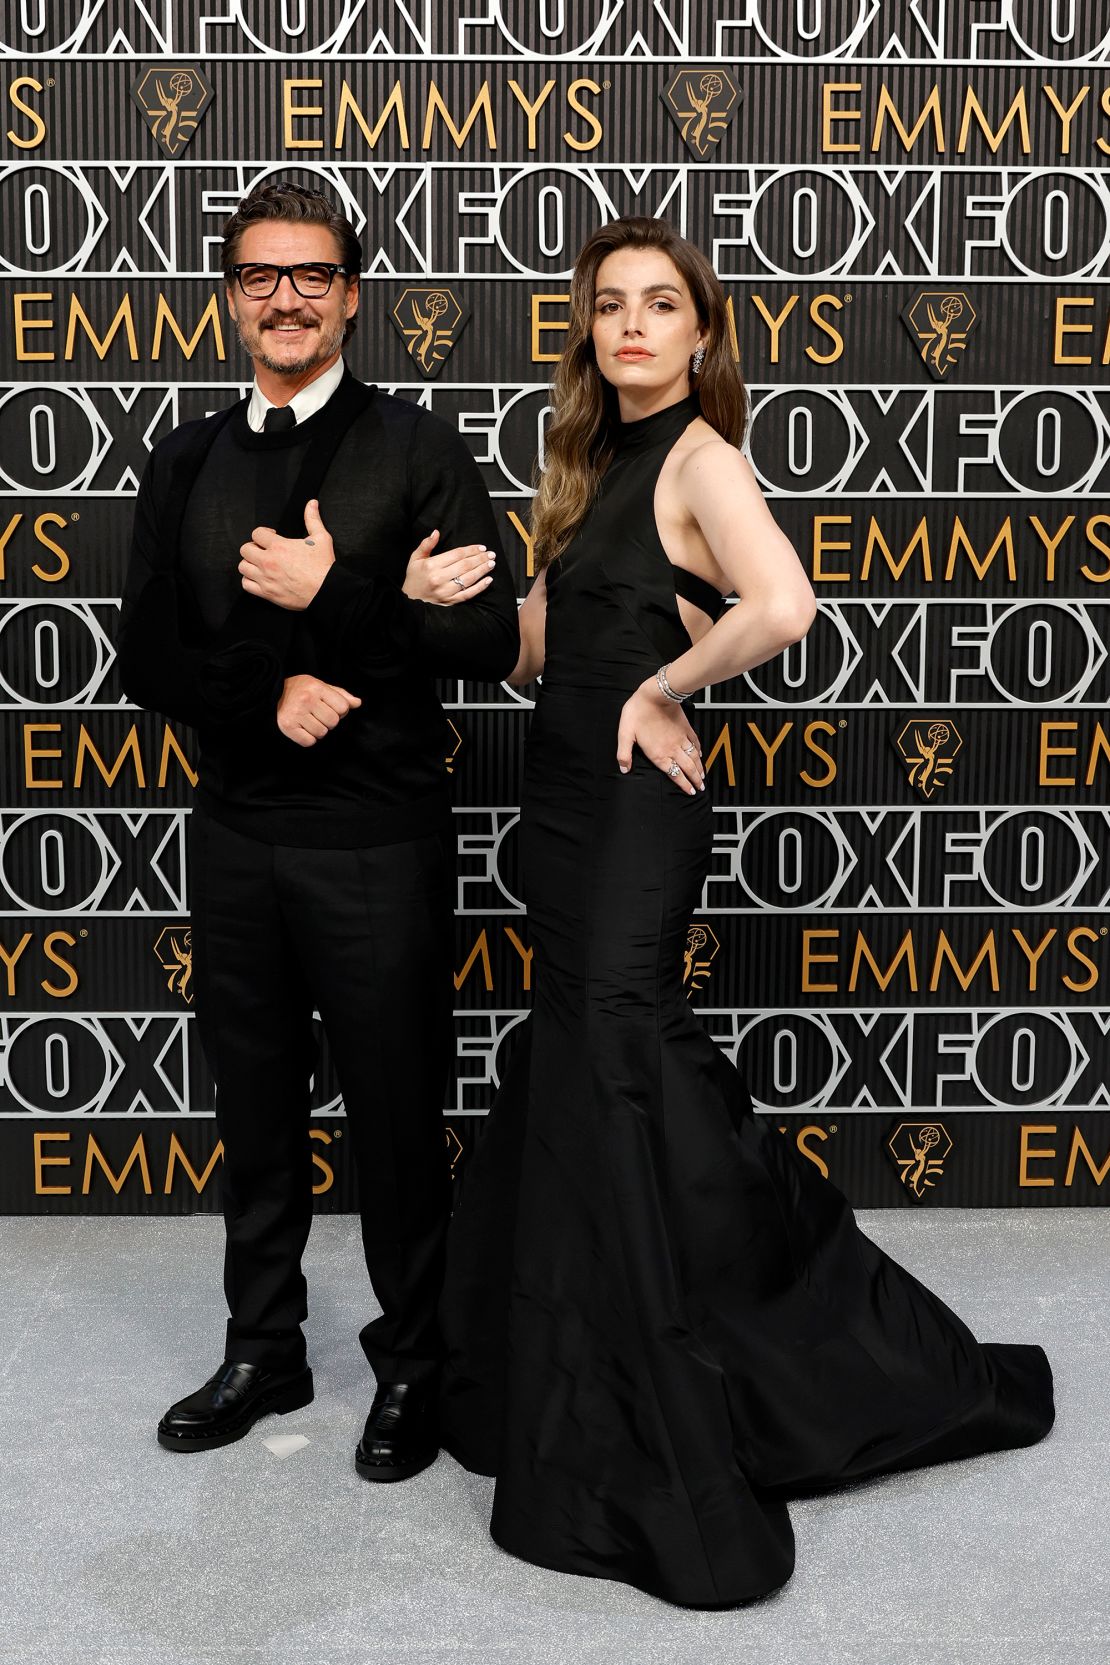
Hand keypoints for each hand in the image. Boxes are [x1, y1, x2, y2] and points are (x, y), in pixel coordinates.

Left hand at [239, 499, 334, 609]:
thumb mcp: (321, 538)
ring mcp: (266, 578)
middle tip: (263, 550)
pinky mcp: (267, 593)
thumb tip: (312, 504)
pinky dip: (249, 580)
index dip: (263, 533)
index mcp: (279, 546)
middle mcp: (269, 561)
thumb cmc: (323, 567)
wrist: (326, 591)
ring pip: (243, 566)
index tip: (270, 537)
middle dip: (253, 547)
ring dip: (249, 563)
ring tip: (259, 563)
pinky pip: (246, 584)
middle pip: (245, 549)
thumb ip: (313, 519)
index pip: (256, 533)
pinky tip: (258, 577)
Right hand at [276, 674, 360, 747]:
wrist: (273, 692)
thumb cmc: (302, 690)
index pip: (343, 707)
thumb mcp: (321, 686)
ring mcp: (296, 713)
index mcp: (317, 687)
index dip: (340, 711)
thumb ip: (340, 695)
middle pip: (333, 722)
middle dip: (329, 721)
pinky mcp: (288, 726)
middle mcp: (306, 699)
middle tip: (318, 715)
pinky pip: (309, 742)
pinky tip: (303, 729)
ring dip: (318, 730)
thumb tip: (358, 703)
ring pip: (322, 733)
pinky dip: (308, 739)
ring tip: (309, 721)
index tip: (330, 708)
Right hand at [402, 528, 495, 604]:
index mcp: (431, 566)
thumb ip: (426, 545)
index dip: (471, 550)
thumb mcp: (415, 558)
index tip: (481, 547)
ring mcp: (445, 592)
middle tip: (491, 554)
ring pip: (468, 579)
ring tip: (491, 564)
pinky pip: (468, 594)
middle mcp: (439, 579)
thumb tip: (436, 532)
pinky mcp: (450, 602)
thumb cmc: (414, 576)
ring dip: (482, 570)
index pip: (456, 555)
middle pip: (465, 566)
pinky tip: (488, 580)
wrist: (409, 600)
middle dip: (480, 559)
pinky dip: (480, 587)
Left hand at [615, 677, 703, 795]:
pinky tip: (701, 754)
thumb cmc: (638, 712)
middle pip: (687, 768)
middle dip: (695, 780)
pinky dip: (699, 751)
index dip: (683, 784)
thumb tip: (624, 768)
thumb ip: (624, 754)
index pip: (674, 773)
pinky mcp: (686, 728)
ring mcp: (681, 739)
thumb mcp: (625, 734)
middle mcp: (672, 749)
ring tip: (703, 776)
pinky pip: (695, 742)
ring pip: (693, 757)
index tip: (690, 791)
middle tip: (700, 788)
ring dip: (699, 768)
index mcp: (658, 753)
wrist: (656, 694)